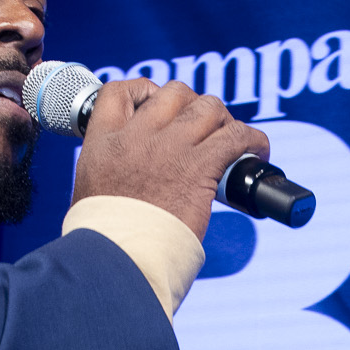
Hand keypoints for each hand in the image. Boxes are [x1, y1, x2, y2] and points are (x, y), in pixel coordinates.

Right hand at [70, 78, 271, 238]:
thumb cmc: (107, 237)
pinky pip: (235, 135)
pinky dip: (252, 139)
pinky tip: (257, 152)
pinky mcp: (199, 165)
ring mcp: (170, 147)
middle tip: (202, 130)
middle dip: (192, 105)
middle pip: (174, 93)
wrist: (118, 257)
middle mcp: (137, 136)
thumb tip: (133, 179)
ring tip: (229, 139)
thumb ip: (110, 171)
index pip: (118, 92)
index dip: (142, 91)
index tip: (156, 106)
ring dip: (222, 119)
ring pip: (208, 106)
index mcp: (103, 141)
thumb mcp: (92, 191)